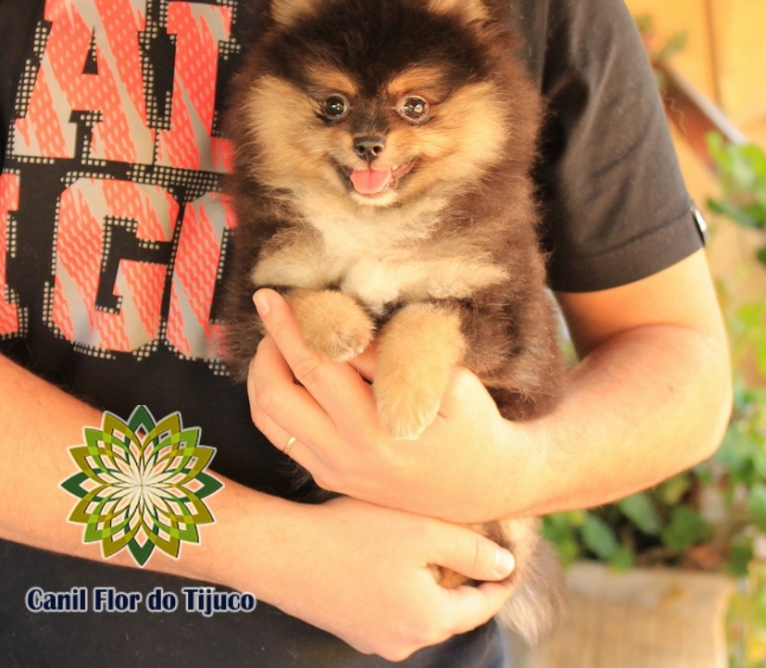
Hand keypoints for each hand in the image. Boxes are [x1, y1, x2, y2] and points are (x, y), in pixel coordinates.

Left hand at [247, 289, 536, 522]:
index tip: (274, 295)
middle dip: (268, 343)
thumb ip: (393, 359)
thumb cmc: (475, 426)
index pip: (319, 365)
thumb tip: (343, 327)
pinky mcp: (330, 478)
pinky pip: (280, 437)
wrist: (485, 488)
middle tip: (272, 312)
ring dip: (263, 374)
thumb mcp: (449, 383)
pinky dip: (271, 401)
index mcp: (378, 430)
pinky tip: (286, 375)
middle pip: (279, 392)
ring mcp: (335, 471)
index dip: (292, 325)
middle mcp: (347, 455)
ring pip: (268, 418)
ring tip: (277, 341)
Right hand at [259, 495, 515, 659]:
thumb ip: (471, 551)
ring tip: (432, 545)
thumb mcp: (424, 532)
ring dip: (431, 581)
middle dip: (463, 578)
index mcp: (429, 621)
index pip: (481, 605)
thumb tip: (505, 567)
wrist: (283, 552)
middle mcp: (404, 641)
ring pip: (421, 608)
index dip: (501, 580)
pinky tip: (392, 556)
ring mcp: (374, 638)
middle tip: (473, 544)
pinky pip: (392, 608)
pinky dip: (403, 585)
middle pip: (450, 609)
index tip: (514, 561)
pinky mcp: (351, 627)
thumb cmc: (354, 536)